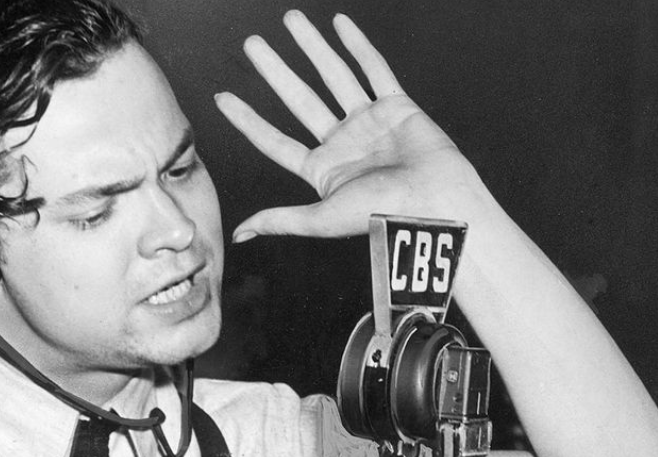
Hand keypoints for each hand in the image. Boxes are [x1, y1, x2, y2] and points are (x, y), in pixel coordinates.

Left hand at [217, 11, 492, 241]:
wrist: (435, 204)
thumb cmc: (382, 216)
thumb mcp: (322, 219)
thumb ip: (281, 220)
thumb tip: (238, 235)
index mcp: (323, 170)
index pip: (274, 140)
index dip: (248, 120)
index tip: (222, 98)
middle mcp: (343, 143)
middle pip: (299, 99)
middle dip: (275, 71)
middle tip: (252, 44)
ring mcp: (369, 122)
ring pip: (333, 76)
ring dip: (312, 48)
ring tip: (291, 20)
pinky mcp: (397, 106)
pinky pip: (374, 68)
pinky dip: (358, 45)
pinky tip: (339, 24)